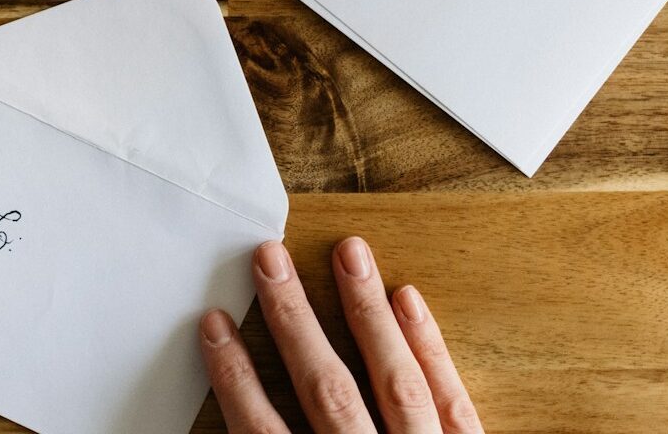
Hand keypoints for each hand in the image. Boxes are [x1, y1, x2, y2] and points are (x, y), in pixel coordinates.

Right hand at [200, 237, 483, 432]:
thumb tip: (250, 414)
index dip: (236, 380)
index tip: (215, 325)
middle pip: (327, 391)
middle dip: (295, 321)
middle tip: (270, 260)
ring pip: (394, 382)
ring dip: (366, 312)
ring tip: (348, 253)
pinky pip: (452, 403)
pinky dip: (430, 350)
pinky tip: (407, 301)